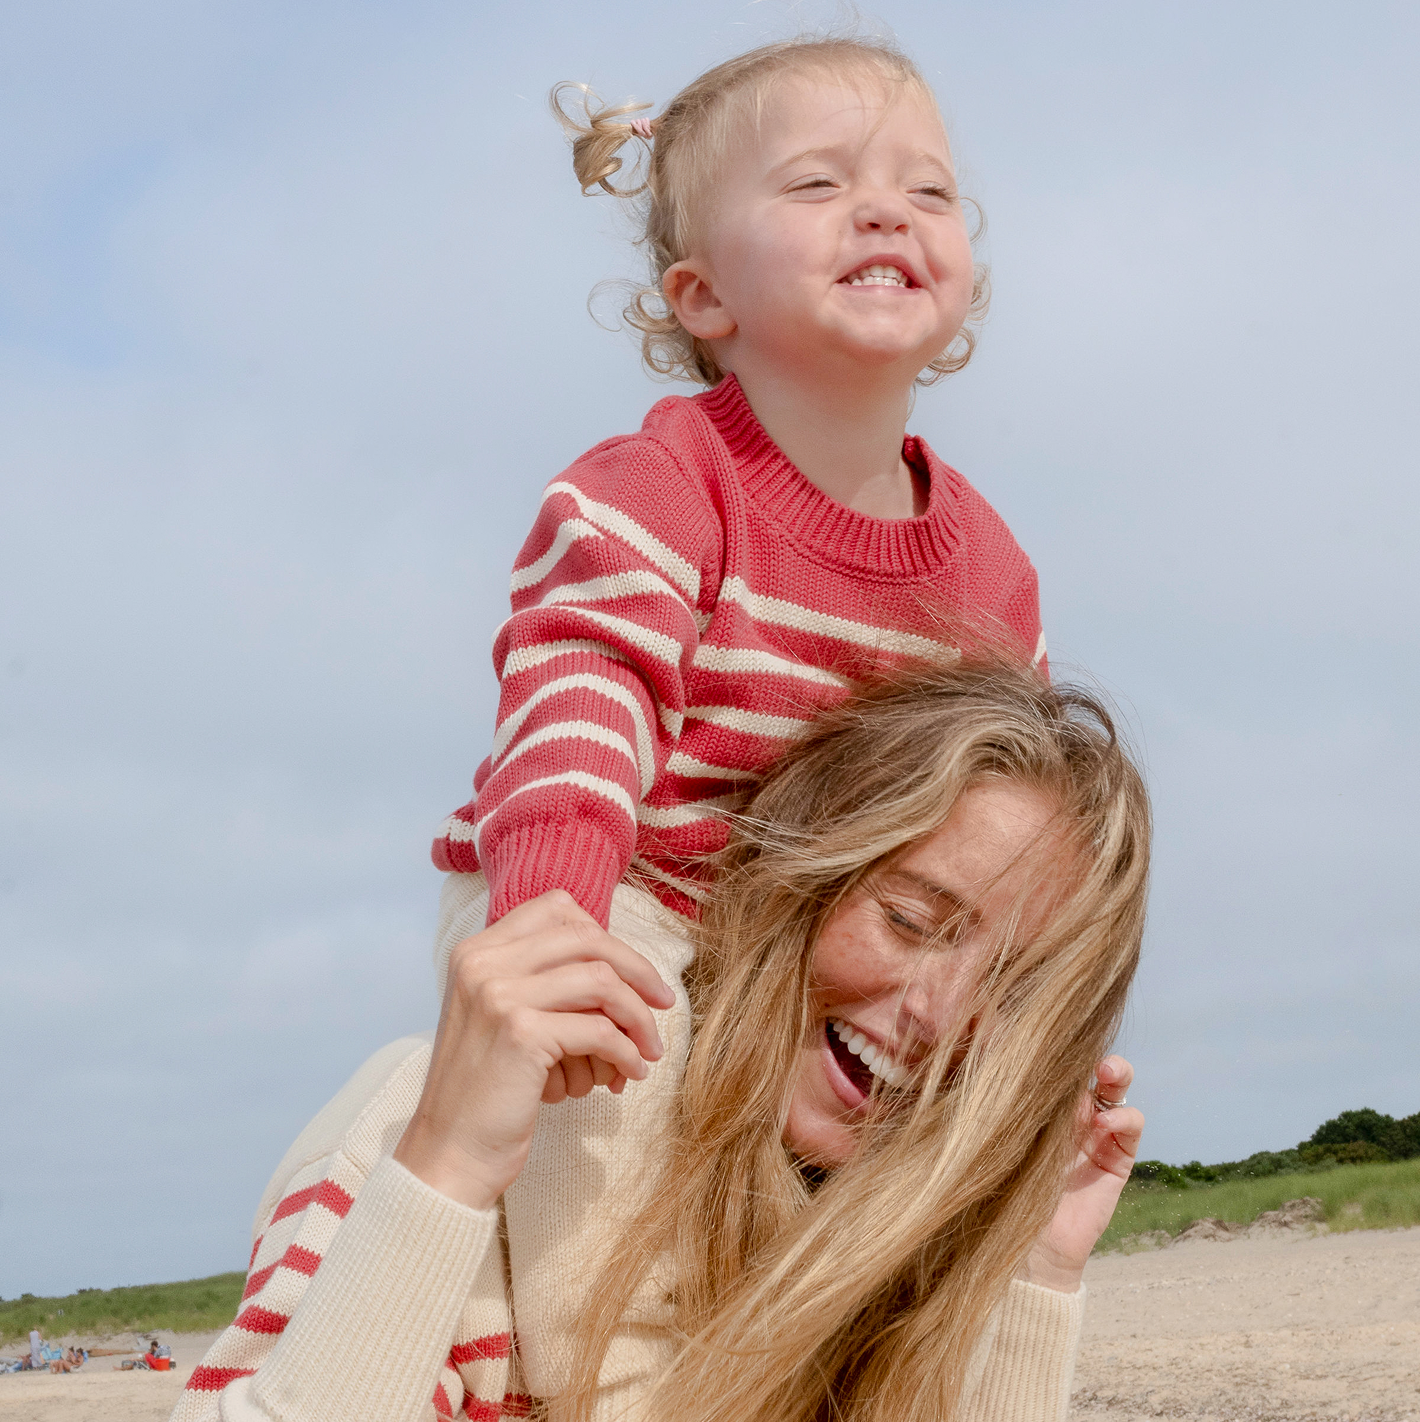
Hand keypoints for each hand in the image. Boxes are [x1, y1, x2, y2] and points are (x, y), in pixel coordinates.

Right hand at [393, 891, 674, 1210]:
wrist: (447, 1155)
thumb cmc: (487, 1091)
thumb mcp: (501, 1017)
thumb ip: (541, 981)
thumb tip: (623, 967)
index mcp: (476, 951)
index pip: (557, 908)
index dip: (605, 936)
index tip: (633, 972)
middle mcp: (483, 963)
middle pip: (587, 938)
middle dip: (637, 971)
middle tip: (663, 1003)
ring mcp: (499, 994)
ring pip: (602, 981)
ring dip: (638, 1017)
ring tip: (648, 1050)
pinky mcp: (521, 1033)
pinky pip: (600, 1031)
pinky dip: (627, 1052)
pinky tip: (631, 1073)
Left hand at [1019, 1055, 1142, 1291]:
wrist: (1028, 1249)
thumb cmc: (1001, 1190)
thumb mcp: (1004, 1139)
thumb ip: (1013, 1106)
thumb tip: (1003, 1055)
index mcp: (1038, 1103)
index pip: (1055, 1063)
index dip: (1058, 1047)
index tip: (1051, 1038)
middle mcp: (1069, 1113)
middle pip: (1089, 1068)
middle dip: (1093, 1052)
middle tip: (1090, 1050)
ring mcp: (1096, 1132)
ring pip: (1116, 1090)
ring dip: (1116, 1073)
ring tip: (1106, 1073)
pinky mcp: (1117, 1157)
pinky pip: (1131, 1125)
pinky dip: (1124, 1116)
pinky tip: (1105, 1122)